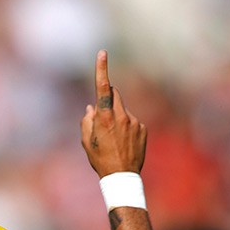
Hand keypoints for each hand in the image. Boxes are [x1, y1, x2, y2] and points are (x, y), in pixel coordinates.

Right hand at [80, 50, 146, 177]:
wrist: (122, 176)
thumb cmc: (100, 159)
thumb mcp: (86, 141)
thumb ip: (86, 121)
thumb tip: (91, 108)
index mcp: (105, 117)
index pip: (103, 87)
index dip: (102, 69)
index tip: (103, 53)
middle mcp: (121, 115)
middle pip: (115, 95)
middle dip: (108, 99)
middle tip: (101, 118)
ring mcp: (134, 121)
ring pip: (122, 110)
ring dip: (116, 117)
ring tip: (114, 139)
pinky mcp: (143, 128)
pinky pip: (132, 121)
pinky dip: (126, 127)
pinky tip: (123, 143)